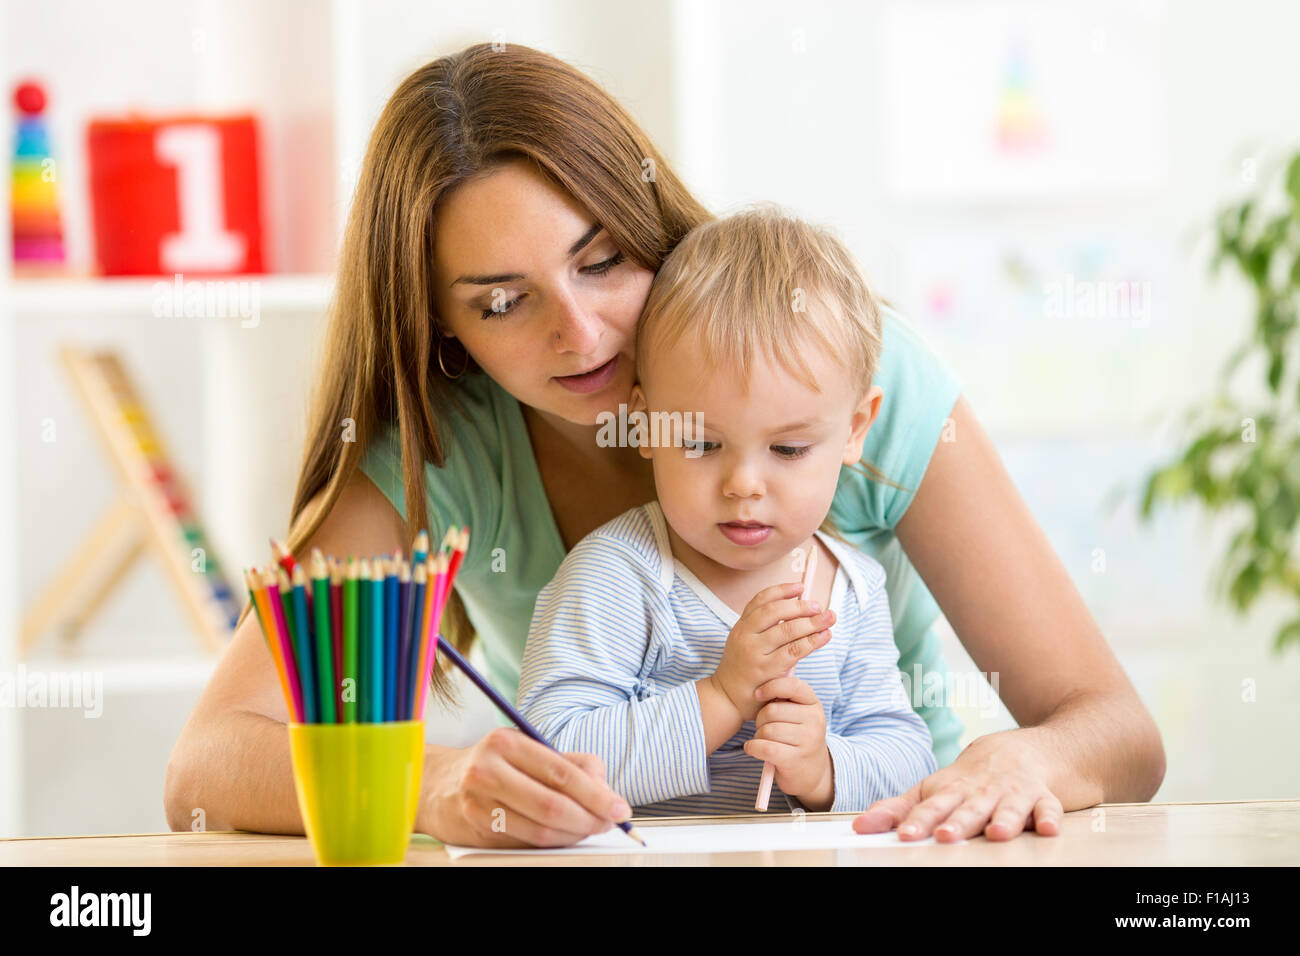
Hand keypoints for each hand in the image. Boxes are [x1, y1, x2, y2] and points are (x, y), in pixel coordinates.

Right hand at [417, 728, 632, 847]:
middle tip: (610, 824)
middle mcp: (488, 770)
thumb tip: (606, 790)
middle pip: (552, 805)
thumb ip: (570, 764)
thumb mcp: (529, 750)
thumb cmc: (495, 766)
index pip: (561, 772)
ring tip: (590, 829)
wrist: (436, 785)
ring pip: (540, 830)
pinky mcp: (475, 829)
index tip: (620, 808)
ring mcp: (478, 802)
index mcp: (506, 742)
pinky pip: (524, 842)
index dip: (596, 794)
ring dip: (574, 834)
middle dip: (589, 819)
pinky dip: (553, 843)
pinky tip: (564, 835)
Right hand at [710, 581, 833, 721]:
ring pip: (787, 630)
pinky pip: (794, 651)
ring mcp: (755, 653)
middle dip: (800, 606)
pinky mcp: (767, 670)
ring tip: (829, 618)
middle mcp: (745, 636)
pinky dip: (812, 641)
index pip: (760, 600)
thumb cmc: (743, 670)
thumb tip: (796, 610)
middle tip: (818, 606)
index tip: (800, 587)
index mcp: (741, 626)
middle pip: (775, 611)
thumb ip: (763, 628)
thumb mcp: (744, 643)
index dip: (781, 590)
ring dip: (812, 622)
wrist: (727, 699)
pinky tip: (825, 636)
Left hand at [744, 675, 833, 808]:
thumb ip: (786, 696)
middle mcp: (815, 721)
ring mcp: (807, 741)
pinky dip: (753, 747)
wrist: (811, 772)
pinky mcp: (795, 760)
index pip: (792, 685)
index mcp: (814, 704)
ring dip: (758, 735)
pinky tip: (752, 747)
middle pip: (772, 710)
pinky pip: (765, 747)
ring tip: (763, 739)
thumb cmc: (797, 737)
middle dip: (760, 719)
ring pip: (767, 730)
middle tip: (763, 726)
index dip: (771, 687)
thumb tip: (765, 672)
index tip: (758, 694)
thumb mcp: (799, 714)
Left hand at [851, 729, 1063, 841]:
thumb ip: (899, 809)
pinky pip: (1049, 807)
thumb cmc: (971, 778)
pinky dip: (1049, 817)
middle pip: (969, 807)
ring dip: (1004, 819)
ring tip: (997, 833)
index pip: (932, 806)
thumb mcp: (933, 789)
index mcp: (952, 790)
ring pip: (1009, 807)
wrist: (1023, 748)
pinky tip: (1047, 829)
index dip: (918, 821)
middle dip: (958, 822)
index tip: (904, 835)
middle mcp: (982, 791)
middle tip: (945, 835)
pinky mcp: (1043, 798)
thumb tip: (860, 827)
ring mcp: (1013, 793)